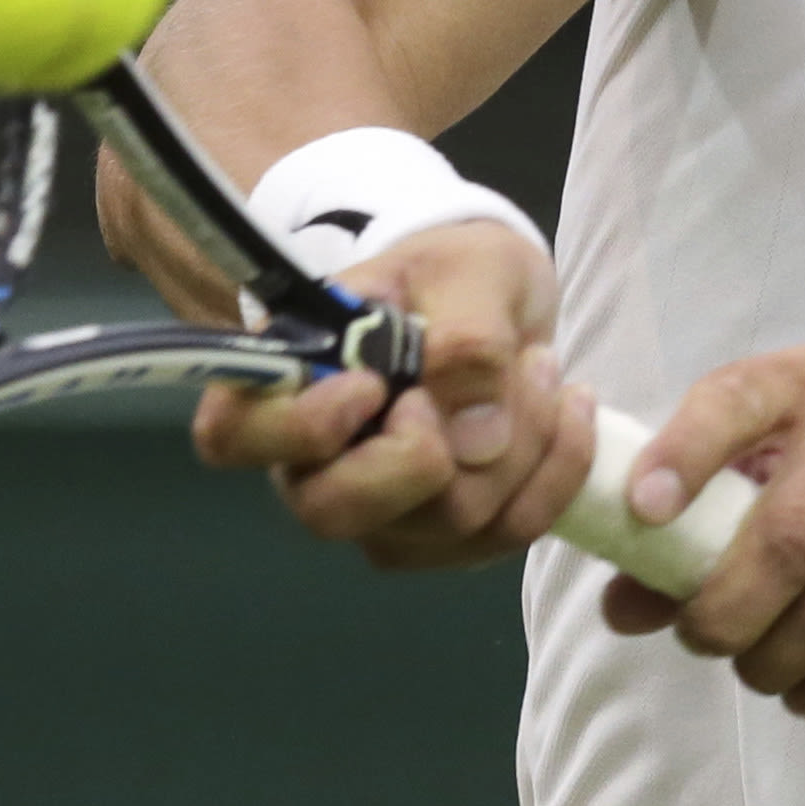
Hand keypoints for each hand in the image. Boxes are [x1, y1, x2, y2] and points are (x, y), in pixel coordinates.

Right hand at [189, 216, 598, 571]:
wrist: (495, 298)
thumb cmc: (452, 271)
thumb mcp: (468, 268)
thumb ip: (466, 335)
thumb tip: (474, 438)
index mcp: (287, 381)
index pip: (233, 437)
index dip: (302, 427)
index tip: (375, 382)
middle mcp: (313, 462)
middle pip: (335, 510)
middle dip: (431, 451)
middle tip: (484, 374)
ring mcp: (378, 511)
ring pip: (442, 524)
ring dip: (520, 445)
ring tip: (541, 364)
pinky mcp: (444, 537)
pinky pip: (504, 534)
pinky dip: (555, 471)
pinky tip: (571, 407)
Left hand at [603, 347, 804, 719]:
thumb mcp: (761, 495)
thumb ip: (686, 542)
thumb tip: (623, 606)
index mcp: (802, 387)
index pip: (735, 400)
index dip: (685, 454)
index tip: (644, 512)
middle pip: (789, 534)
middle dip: (728, 608)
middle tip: (701, 640)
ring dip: (776, 658)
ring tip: (755, 670)